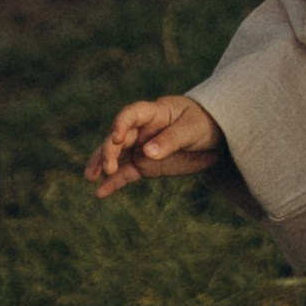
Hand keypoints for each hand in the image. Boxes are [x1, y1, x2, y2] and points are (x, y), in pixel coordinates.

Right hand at [85, 93, 227, 198]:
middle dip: (108, 151)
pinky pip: (126, 173)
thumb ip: (171, 140)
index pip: (131, 114)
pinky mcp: (144, 166)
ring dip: (101, 164)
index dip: (121, 123)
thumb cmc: (204, 124)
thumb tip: (147, 152)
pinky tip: (101, 192)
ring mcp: (141, 148)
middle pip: (119, 137)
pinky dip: (113, 182)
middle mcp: (142, 129)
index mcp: (154, 112)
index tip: (116, 137)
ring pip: (116, 155)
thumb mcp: (192, 129)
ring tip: (90, 177)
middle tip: (107, 167)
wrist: (215, 140)